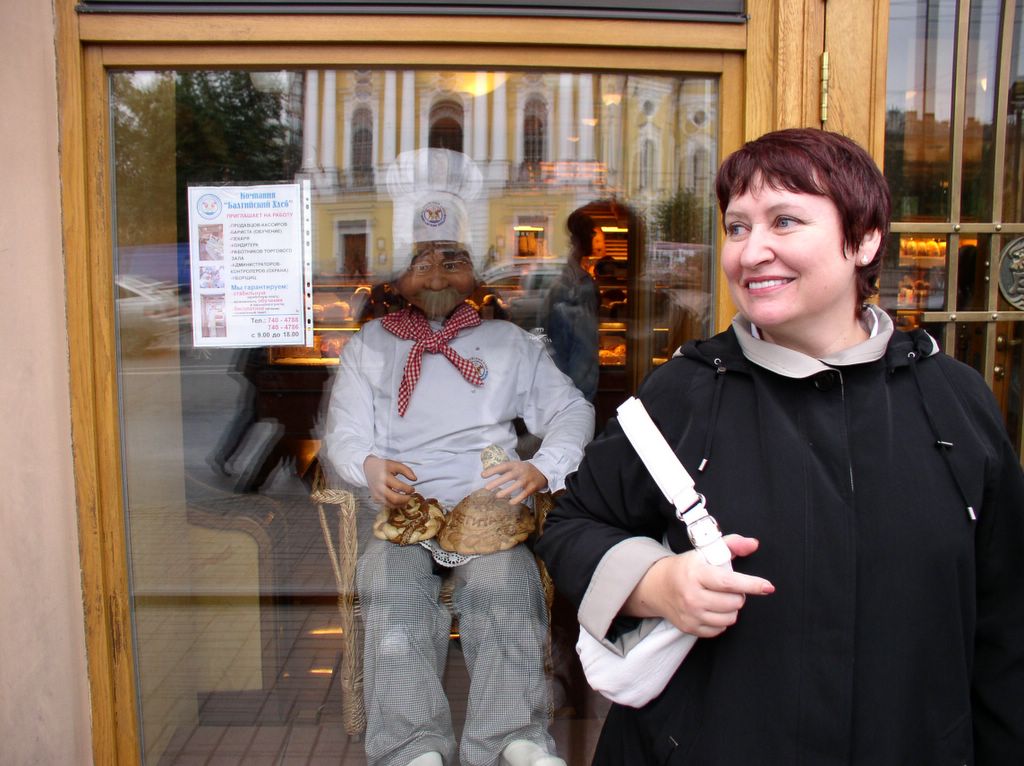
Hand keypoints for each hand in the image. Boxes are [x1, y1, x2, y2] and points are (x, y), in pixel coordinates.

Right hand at [363, 455, 416, 506]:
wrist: (369, 467)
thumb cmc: (383, 466)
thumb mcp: (395, 465)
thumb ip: (407, 470)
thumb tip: (415, 479)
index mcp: (385, 477)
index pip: (399, 487)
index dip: (408, 489)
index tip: (413, 489)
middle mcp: (379, 487)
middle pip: (395, 499)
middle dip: (405, 499)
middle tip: (410, 497)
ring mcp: (376, 494)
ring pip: (391, 504)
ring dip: (401, 504)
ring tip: (406, 500)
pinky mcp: (375, 498)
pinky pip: (386, 505)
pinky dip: (394, 504)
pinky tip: (399, 501)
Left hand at [481, 460, 547, 505]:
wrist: (542, 472)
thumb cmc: (524, 470)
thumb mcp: (515, 466)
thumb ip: (503, 469)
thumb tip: (486, 473)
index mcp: (515, 465)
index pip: (502, 466)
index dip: (493, 470)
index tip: (482, 475)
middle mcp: (521, 471)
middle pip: (508, 476)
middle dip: (497, 482)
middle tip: (486, 488)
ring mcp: (527, 479)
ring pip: (516, 485)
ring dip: (506, 491)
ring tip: (497, 496)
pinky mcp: (532, 487)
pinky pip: (524, 494)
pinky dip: (517, 499)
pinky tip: (510, 503)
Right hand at [623, 535, 773, 637]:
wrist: (658, 586)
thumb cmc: (687, 567)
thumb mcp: (705, 551)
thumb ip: (731, 544)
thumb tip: (753, 544)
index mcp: (696, 573)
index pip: (729, 582)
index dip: (751, 584)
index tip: (768, 587)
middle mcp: (692, 595)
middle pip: (734, 603)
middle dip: (738, 595)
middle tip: (727, 588)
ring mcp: (690, 614)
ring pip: (729, 618)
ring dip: (731, 608)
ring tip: (720, 598)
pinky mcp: (689, 627)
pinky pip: (719, 630)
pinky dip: (721, 621)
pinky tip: (712, 609)